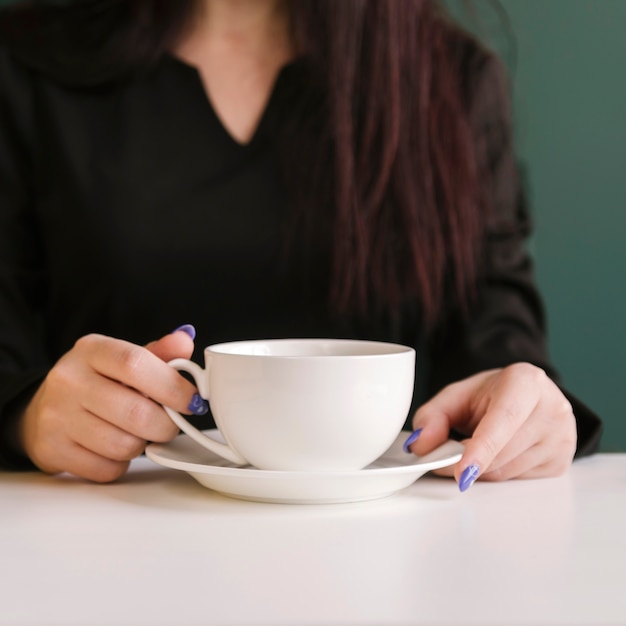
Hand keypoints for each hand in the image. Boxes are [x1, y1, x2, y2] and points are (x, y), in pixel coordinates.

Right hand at [18, 327, 202, 481]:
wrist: (43, 410)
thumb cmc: (96, 382)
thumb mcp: (123, 359)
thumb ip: (159, 353)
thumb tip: (186, 339)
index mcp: (92, 350)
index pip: (136, 364)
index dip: (173, 386)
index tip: (193, 400)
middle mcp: (69, 380)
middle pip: (136, 413)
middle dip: (166, 425)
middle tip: (170, 423)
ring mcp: (57, 416)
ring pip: (123, 445)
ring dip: (142, 445)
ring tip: (138, 433)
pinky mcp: (52, 450)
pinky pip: (106, 469)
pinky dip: (120, 464)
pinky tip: (114, 449)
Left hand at [405, 363, 576, 490]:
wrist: (525, 397)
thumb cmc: (490, 396)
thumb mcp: (456, 396)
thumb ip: (431, 416)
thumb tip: (419, 444)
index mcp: (526, 381)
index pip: (503, 421)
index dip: (480, 449)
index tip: (461, 472)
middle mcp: (552, 407)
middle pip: (500, 452)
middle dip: (466, 460)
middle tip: (448, 452)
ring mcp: (562, 437)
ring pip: (506, 471)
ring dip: (481, 468)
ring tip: (477, 444)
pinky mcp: (562, 462)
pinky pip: (518, 481)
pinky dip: (497, 473)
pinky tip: (499, 453)